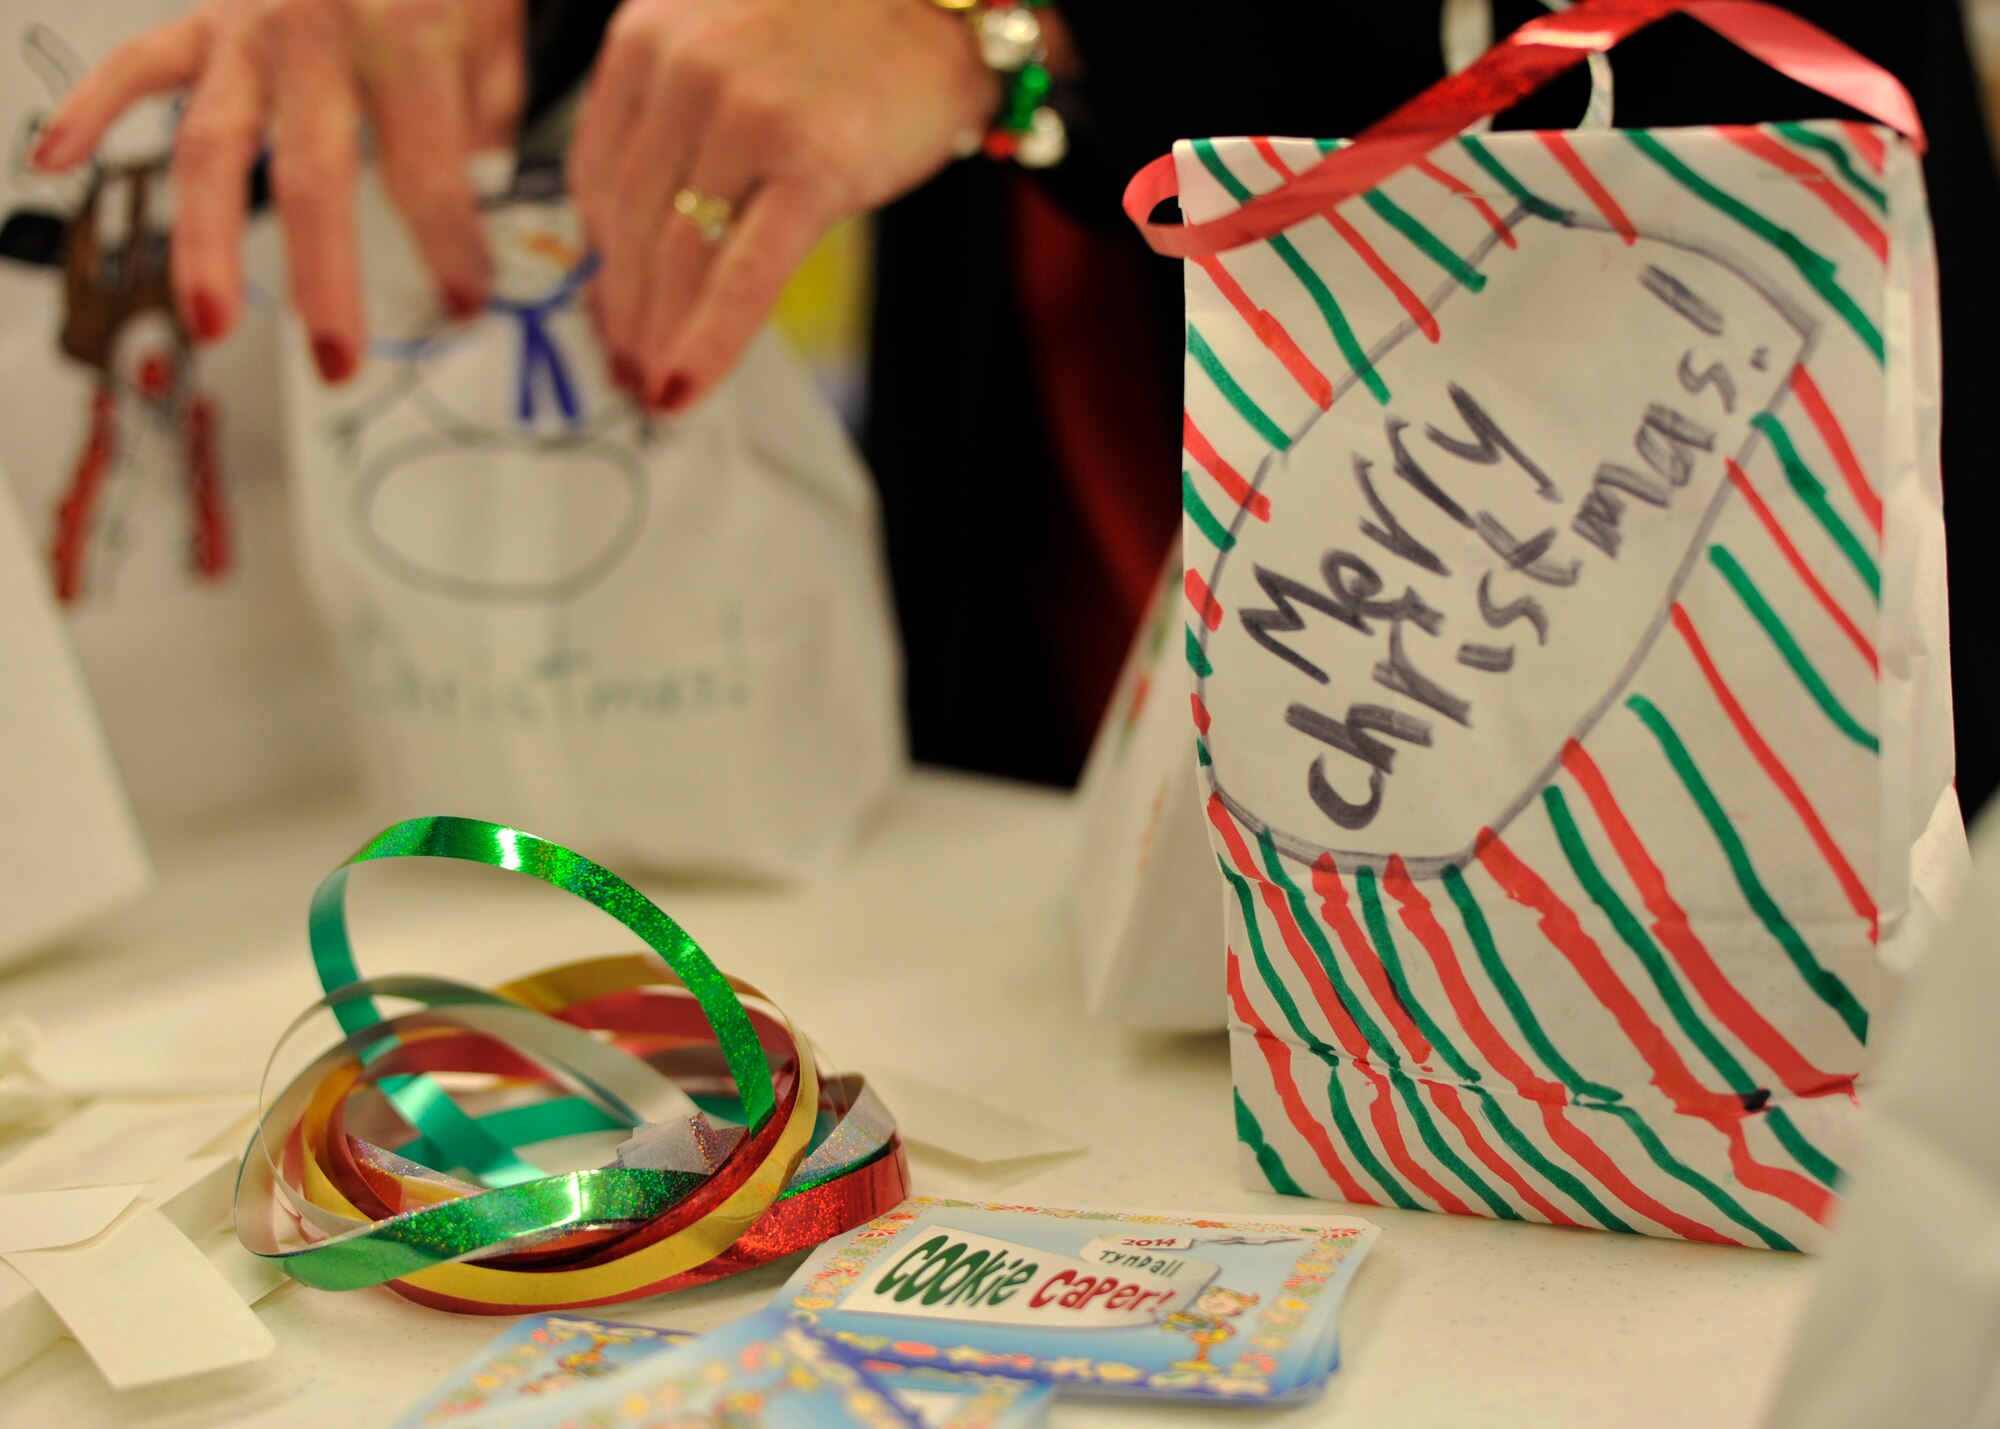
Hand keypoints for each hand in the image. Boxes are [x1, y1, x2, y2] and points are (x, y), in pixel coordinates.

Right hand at [33, 0, 524, 382]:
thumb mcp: (491, 40)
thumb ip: (483, 128)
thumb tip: (477, 216)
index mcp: (406, 42)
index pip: (427, 175)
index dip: (449, 249)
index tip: (464, 303)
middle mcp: (319, 39)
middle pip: (314, 177)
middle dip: (324, 279)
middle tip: (335, 358)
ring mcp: (250, 33)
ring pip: (214, 145)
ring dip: (207, 241)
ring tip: (211, 319)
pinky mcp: (202, 22)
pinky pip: (134, 67)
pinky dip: (88, 111)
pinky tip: (56, 162)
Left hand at [569, 0, 999, 412]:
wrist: (942, 5)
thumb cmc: (843, 31)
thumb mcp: (723, 45)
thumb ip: (675, 117)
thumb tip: (641, 238)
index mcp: (647, 35)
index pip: (594, 172)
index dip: (595, 258)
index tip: (605, 307)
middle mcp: (684, 66)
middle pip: (629, 223)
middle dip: (624, 311)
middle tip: (625, 365)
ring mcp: (746, 113)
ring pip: (678, 255)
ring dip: (659, 337)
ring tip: (656, 387)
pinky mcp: (812, 159)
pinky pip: (745, 273)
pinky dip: (710, 341)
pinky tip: (687, 386)